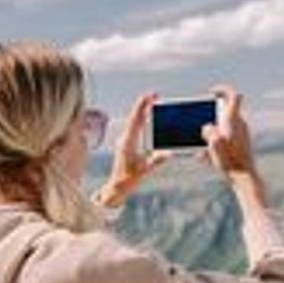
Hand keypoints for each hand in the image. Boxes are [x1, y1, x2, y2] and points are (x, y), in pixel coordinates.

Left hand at [98, 92, 173, 206]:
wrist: (116, 187)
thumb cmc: (126, 180)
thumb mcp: (143, 171)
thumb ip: (155, 162)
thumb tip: (168, 154)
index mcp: (128, 143)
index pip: (135, 120)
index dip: (142, 107)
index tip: (149, 96)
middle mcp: (125, 139)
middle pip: (134, 117)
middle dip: (143, 105)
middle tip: (154, 95)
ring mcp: (125, 141)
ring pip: (133, 121)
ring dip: (142, 111)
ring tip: (152, 102)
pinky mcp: (127, 144)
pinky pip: (135, 128)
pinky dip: (141, 120)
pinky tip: (147, 117)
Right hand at [201, 85, 256, 179]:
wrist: (244, 177)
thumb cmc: (230, 160)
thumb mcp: (214, 144)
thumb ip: (208, 131)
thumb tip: (207, 128)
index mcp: (233, 120)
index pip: (233, 95)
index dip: (222, 89)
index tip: (211, 92)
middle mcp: (240, 124)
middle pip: (226, 111)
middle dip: (211, 115)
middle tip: (200, 120)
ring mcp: (241, 134)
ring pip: (224, 127)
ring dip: (212, 132)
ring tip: (201, 144)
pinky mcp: (241, 145)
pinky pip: (226, 140)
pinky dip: (216, 145)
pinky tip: (205, 157)